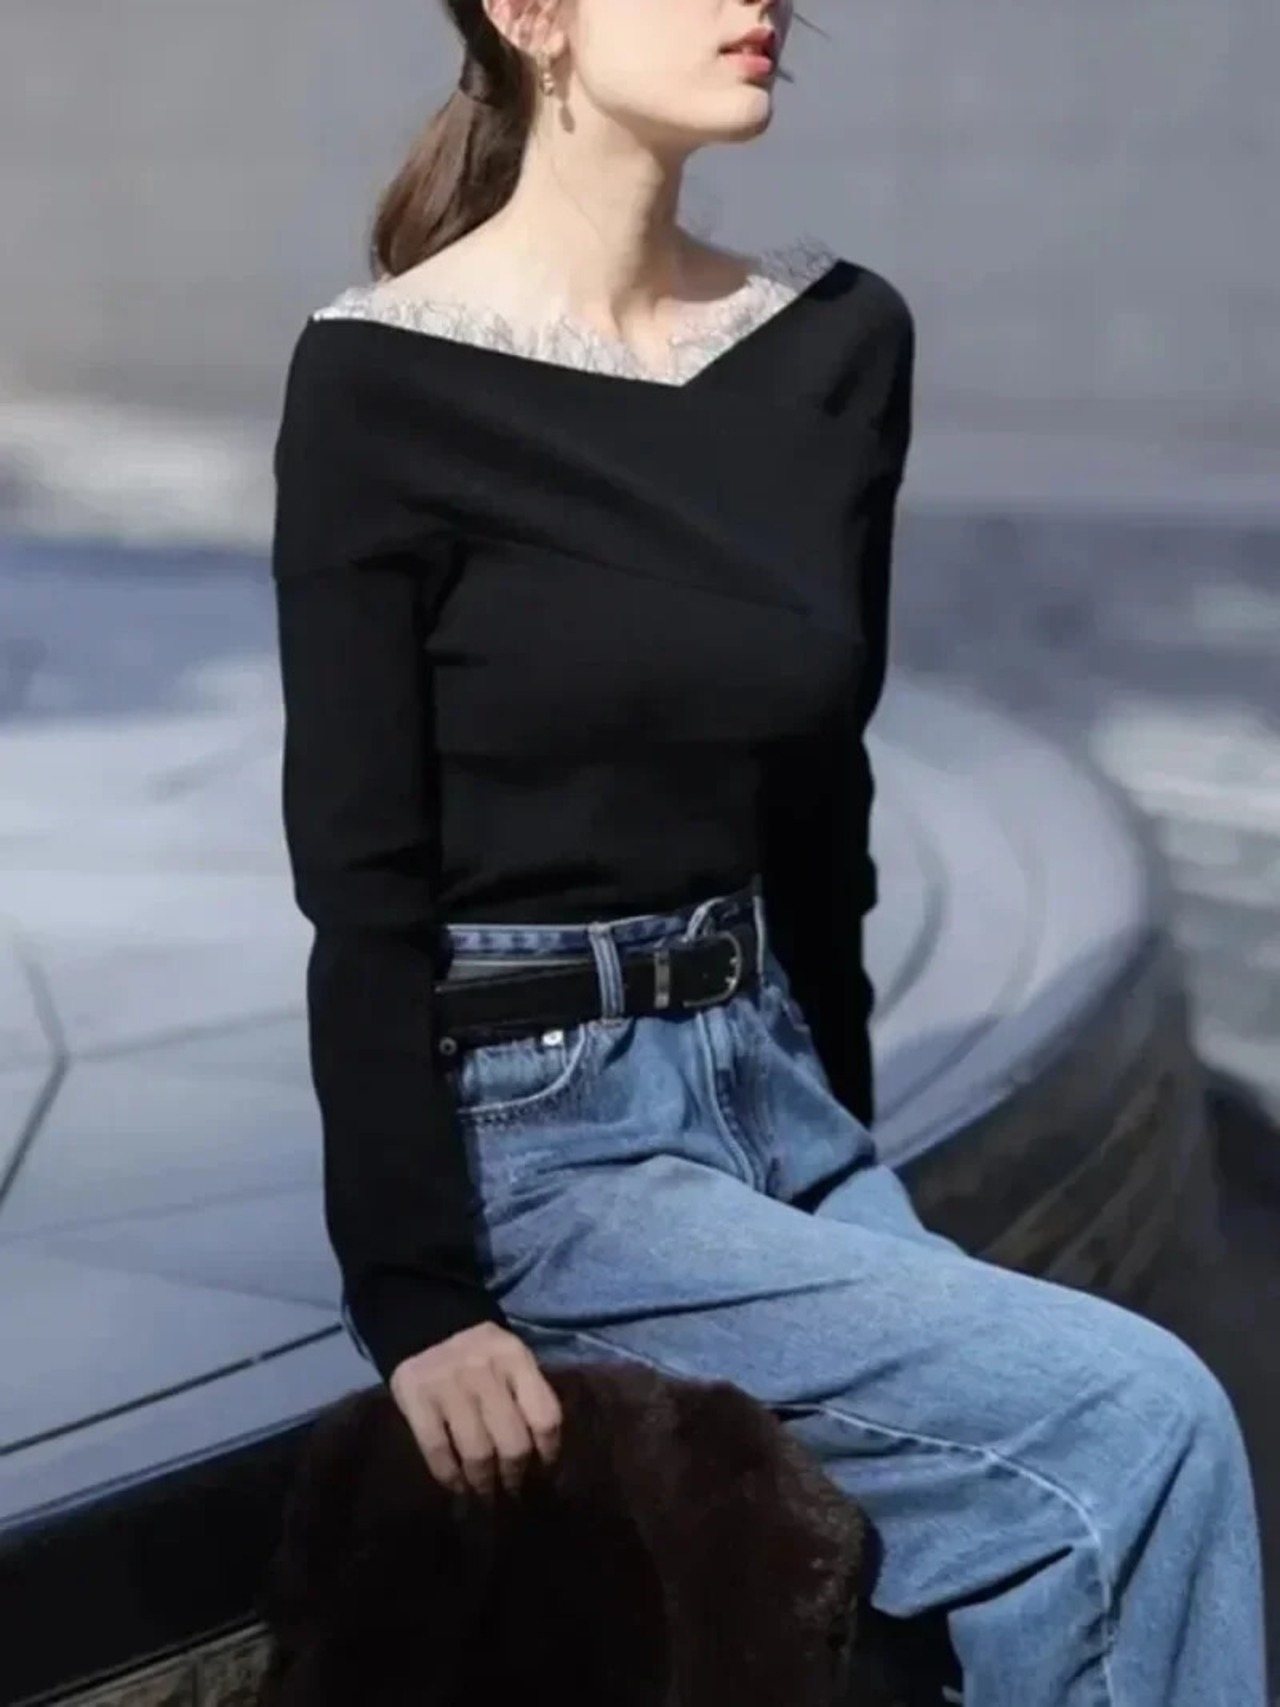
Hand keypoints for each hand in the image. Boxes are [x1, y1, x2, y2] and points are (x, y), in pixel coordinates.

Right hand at [389, 1321, 562, 1497]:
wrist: (426, 1324)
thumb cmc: (480, 1354)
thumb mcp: (511, 1360)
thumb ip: (527, 1395)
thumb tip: (543, 1456)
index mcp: (516, 1358)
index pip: (545, 1416)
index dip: (548, 1451)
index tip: (544, 1471)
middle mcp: (485, 1370)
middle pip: (513, 1441)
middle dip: (515, 1475)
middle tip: (513, 1490)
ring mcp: (449, 1383)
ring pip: (477, 1451)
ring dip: (484, 1482)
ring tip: (486, 1494)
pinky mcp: (417, 1398)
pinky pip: (438, 1449)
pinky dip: (449, 1475)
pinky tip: (457, 1485)